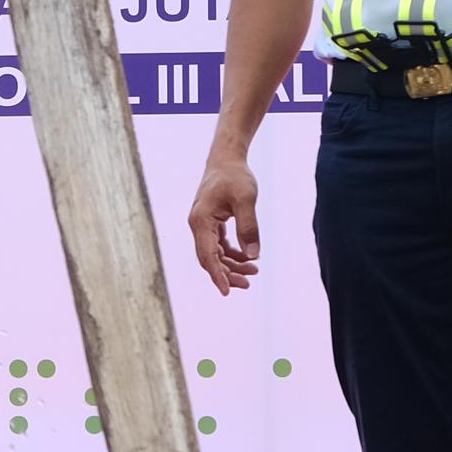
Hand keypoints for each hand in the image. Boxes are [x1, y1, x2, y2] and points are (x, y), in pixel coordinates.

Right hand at [186, 152, 260, 293]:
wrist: (227, 160)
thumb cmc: (235, 176)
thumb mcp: (246, 200)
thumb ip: (249, 227)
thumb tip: (253, 256)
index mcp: (201, 221)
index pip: (207, 256)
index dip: (218, 275)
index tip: (228, 291)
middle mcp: (198, 226)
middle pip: (209, 259)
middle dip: (227, 274)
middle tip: (248, 283)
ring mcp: (203, 225)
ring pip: (214, 255)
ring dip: (231, 265)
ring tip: (253, 272)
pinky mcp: (211, 224)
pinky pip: (219, 246)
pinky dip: (232, 254)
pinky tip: (248, 258)